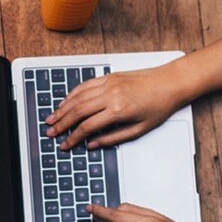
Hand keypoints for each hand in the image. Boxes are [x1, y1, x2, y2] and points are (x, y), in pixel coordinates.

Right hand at [45, 65, 187, 148]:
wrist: (170, 82)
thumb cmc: (159, 106)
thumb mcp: (139, 129)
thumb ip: (113, 138)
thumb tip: (93, 144)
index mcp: (118, 111)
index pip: (87, 127)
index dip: (72, 137)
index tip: (65, 144)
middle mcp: (110, 95)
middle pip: (77, 111)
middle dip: (61, 123)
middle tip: (51, 132)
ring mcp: (108, 84)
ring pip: (77, 97)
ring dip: (62, 109)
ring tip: (51, 118)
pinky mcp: (108, 77)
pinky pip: (84, 85)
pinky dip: (71, 94)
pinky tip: (65, 102)